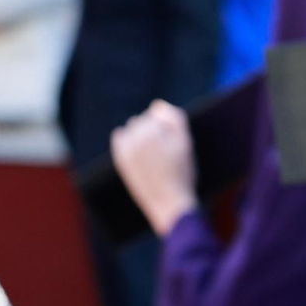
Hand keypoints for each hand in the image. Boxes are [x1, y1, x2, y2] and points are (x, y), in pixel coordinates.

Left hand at [111, 100, 196, 236]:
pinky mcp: (121, 158)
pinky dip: (127, 139)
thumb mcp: (186, 143)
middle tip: (166, 149)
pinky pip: (120, 137)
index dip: (169, 125)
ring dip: (142, 133)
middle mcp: (139, 136)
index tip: (176, 141)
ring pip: (133, 127)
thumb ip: (174, 118)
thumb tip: (156, 104)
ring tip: (154, 152)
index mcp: (156, 130)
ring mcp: (128, 147)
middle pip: (144, 119)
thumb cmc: (181, 172)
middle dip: (154, 128)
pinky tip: (137, 148)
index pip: (159, 113)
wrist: (169, 201)